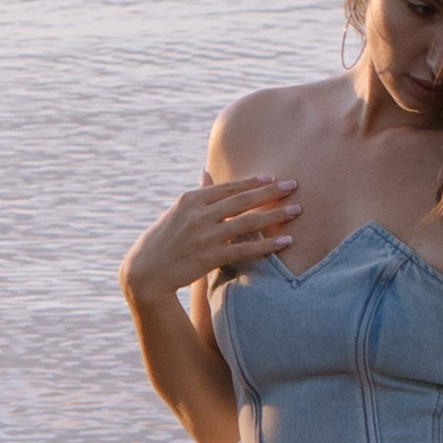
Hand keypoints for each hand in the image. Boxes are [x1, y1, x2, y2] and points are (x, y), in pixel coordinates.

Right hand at [120, 173, 299, 305]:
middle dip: (270, 192)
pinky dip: (266, 244)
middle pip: (243, 200)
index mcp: (191, 199)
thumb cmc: (163, 239)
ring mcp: (204, 235)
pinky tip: (284, 241)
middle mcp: (199, 214)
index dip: (253, 182)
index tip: (274, 178)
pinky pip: (244, 248)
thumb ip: (198, 194)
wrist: (146, 271)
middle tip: (294, 186)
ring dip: (275, 215)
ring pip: (247, 222)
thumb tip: (207, 172)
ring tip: (296, 211)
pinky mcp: (209, 257)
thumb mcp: (177, 212)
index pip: (229, 187)